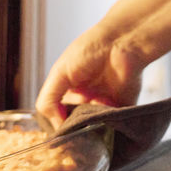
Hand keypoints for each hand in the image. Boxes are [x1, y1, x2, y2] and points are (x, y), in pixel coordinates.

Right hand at [36, 0, 170, 124]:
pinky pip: (114, 126)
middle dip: (77, 122)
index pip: (58, 117)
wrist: (121, 43)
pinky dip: (108, 119)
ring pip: (94, 128)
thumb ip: (48, 100)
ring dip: (92, 117)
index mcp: (69, 92)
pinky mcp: (122, 110)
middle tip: (80, 109)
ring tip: (95, 98)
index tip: (60, 126)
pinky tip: (106, 100)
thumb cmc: (89, 50)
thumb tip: (55, 125)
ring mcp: (104, 107)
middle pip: (77, 126)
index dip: (58, 123)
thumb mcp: (60, 72)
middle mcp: (86, 101)